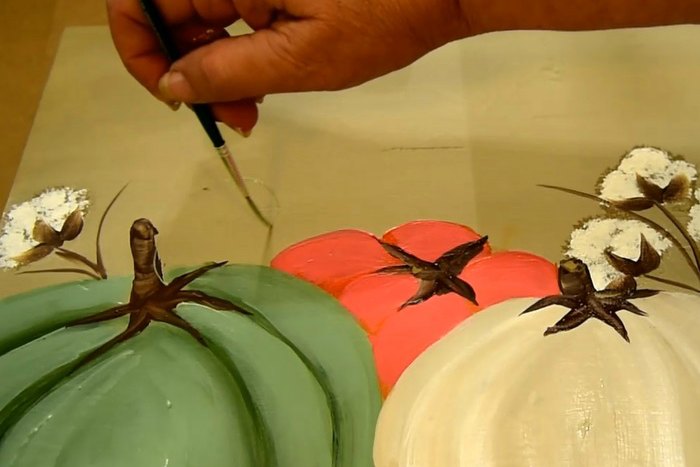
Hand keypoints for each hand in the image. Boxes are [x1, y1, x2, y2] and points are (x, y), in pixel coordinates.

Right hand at [107, 0, 470, 132]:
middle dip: (188, 72)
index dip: (139, 50)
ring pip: (200, 21)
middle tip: (232, 115)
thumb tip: (172, 86)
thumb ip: (226, 73)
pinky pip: (230, 17)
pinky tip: (263, 83)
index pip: (139, 1)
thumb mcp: (299, 60)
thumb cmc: (384, 15)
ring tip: (252, 109)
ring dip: (215, 70)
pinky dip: (238, 54)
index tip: (171, 95)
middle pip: (169, 15)